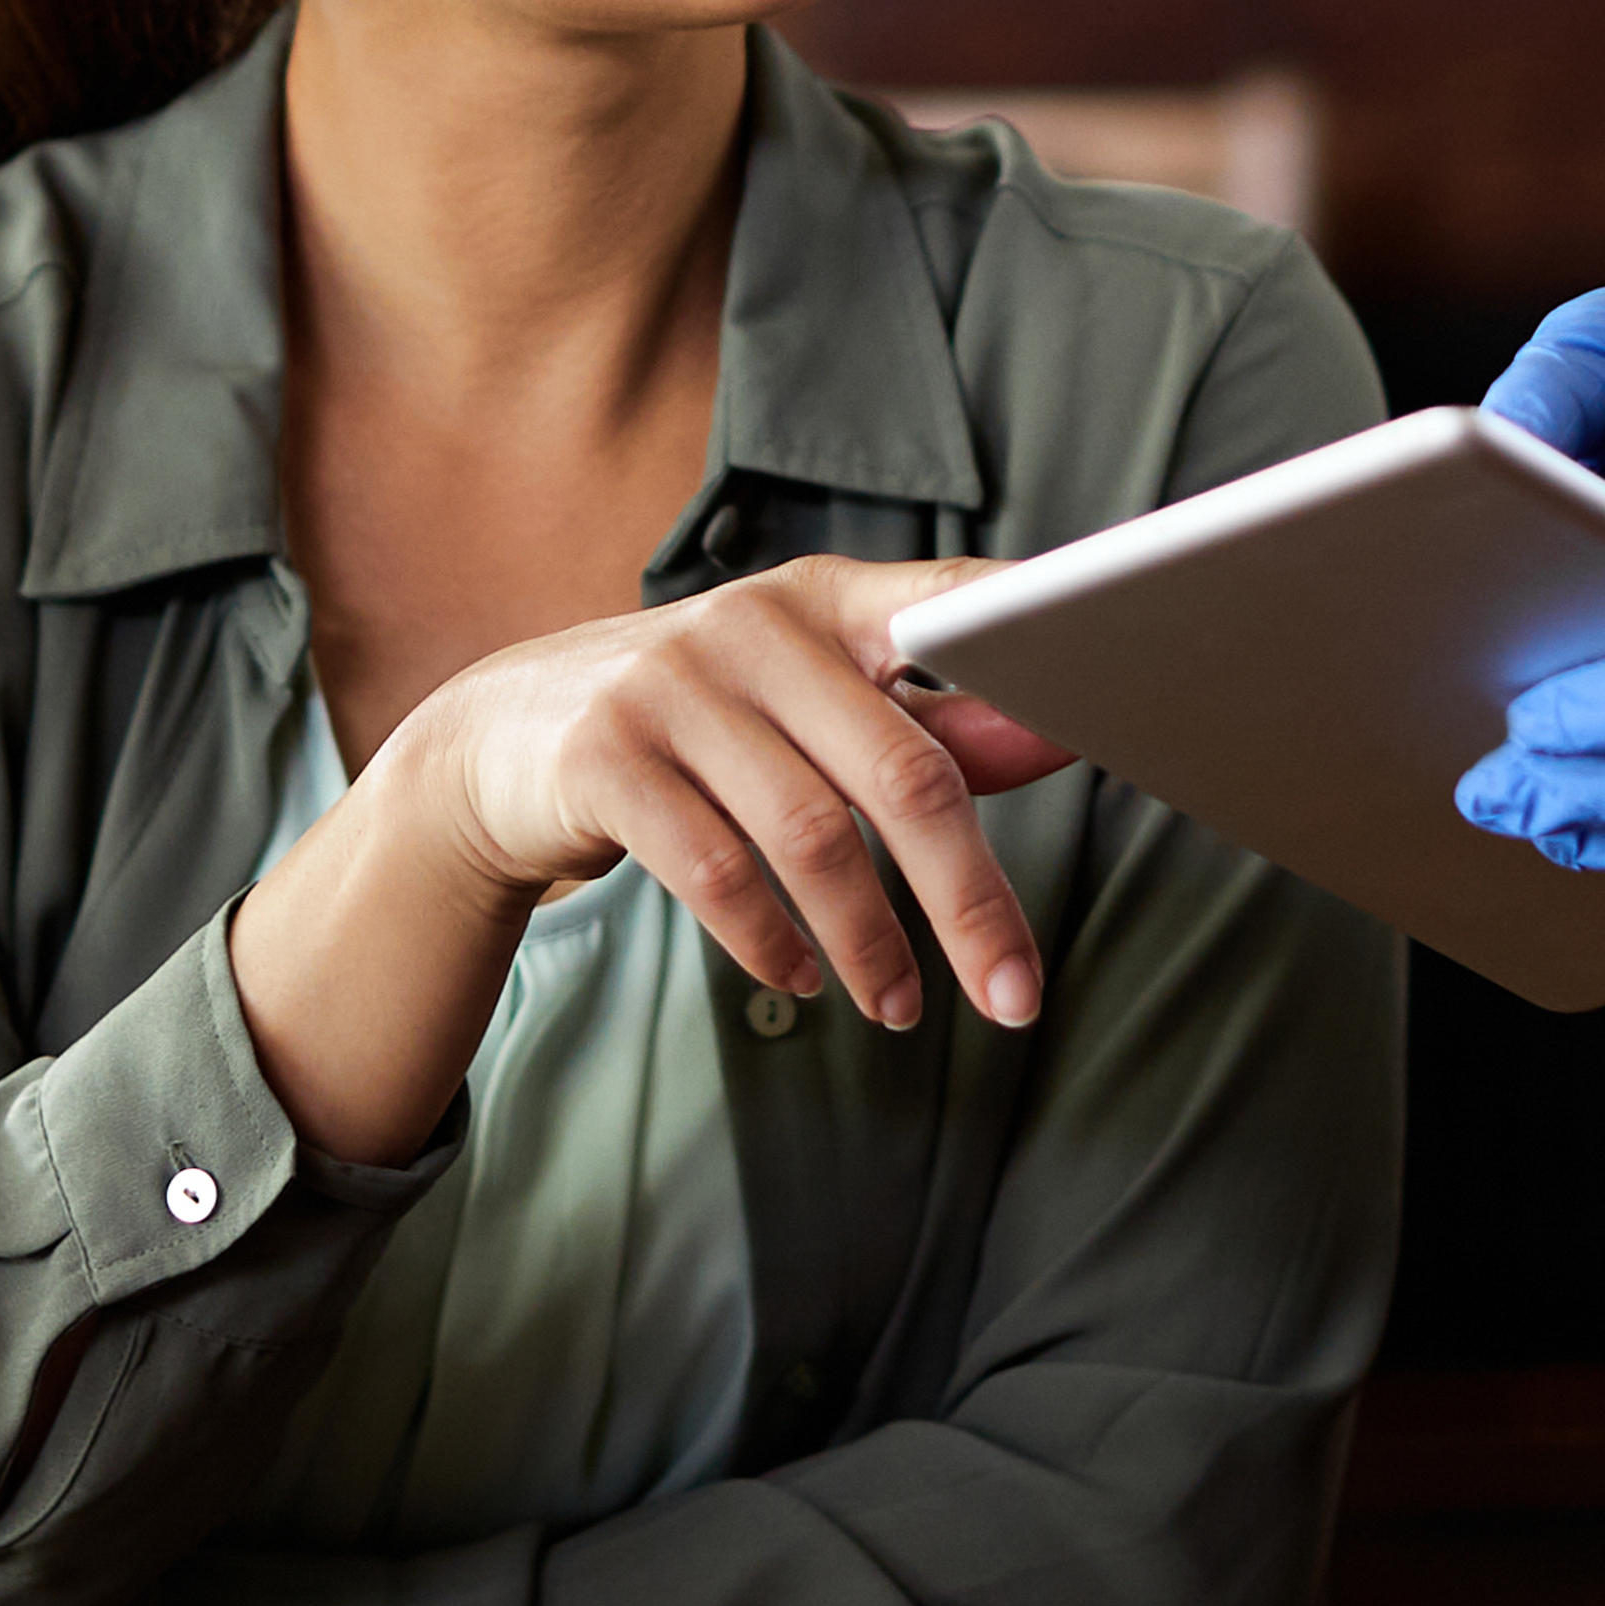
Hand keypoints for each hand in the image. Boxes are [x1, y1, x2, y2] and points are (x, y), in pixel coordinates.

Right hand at [399, 550, 1080, 1039]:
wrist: (498, 742)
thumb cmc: (694, 727)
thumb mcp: (805, 707)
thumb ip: (924, 722)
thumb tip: (1052, 734)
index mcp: (823, 598)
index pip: (950, 605)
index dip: (1030, 647)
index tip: (1107, 716)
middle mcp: (751, 626)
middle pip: (901, 770)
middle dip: (969, 899)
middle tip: (1014, 995)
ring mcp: (669, 685)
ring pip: (812, 835)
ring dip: (870, 943)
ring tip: (900, 1007)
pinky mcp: (602, 757)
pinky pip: (715, 871)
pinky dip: (773, 941)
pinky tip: (800, 978)